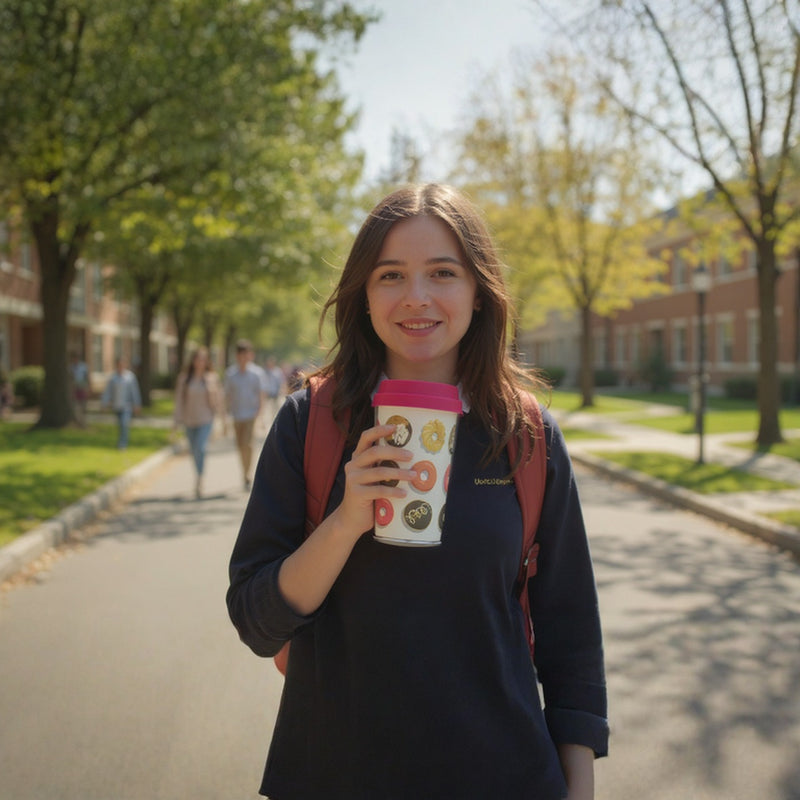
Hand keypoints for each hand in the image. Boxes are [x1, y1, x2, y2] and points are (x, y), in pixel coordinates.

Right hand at [333, 424, 415, 540]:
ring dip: (399, 473)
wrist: (351, 520)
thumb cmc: (368, 496)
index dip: (379, 430)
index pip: (366, 437)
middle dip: (395, 452)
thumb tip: (412, 459)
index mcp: (358, 458)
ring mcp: (353, 480)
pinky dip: (394, 491)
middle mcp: (353, 465)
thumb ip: (384, 467)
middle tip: (411, 456)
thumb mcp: (374, 478)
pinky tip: (404, 493)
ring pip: (379, 472)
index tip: (395, 426)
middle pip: (375, 452)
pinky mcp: (356, 494)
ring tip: (414, 476)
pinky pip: (379, 490)